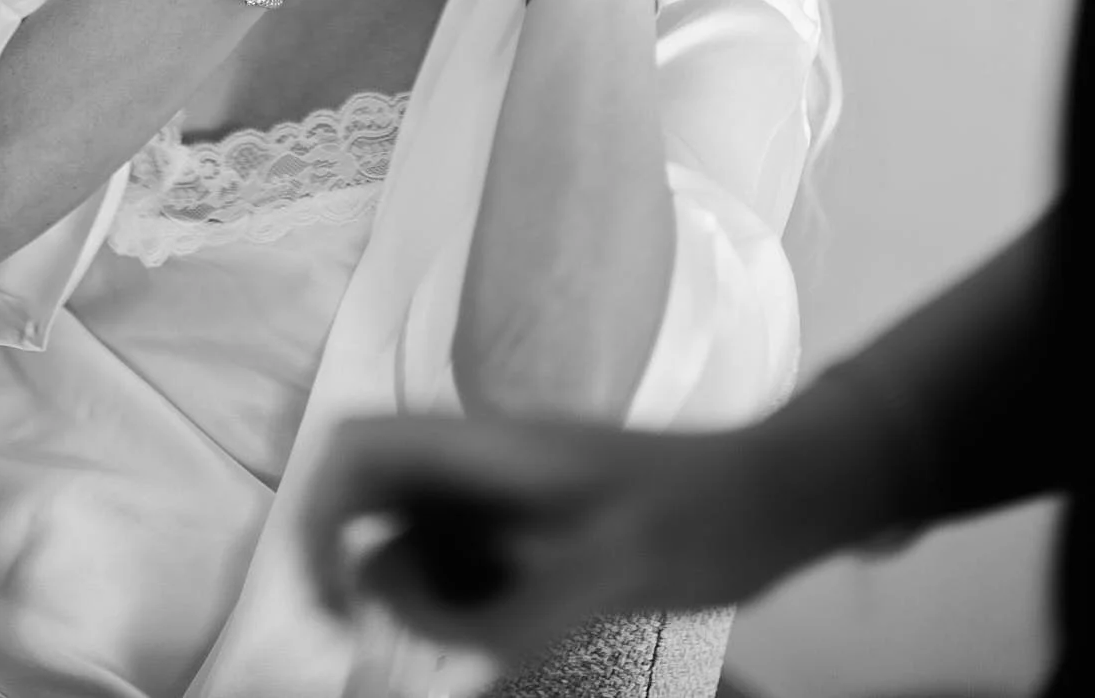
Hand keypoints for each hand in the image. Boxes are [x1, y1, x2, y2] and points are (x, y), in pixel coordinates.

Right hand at [300, 412, 792, 667]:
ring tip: (491, 640)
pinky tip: (514, 637)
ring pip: (414, 538)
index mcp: (486, 444)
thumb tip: (402, 622)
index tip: (339, 609)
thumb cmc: (704, 515)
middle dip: (366, 575)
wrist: (776, 496)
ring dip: (422, 600)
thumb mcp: (610, 574)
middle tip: (392, 649)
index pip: (357, 448)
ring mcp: (504, 490)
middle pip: (372, 498)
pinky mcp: (529, 526)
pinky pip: (461, 564)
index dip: (318, 519)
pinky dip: (462, 608)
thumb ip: (502, 607)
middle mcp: (479, 458)